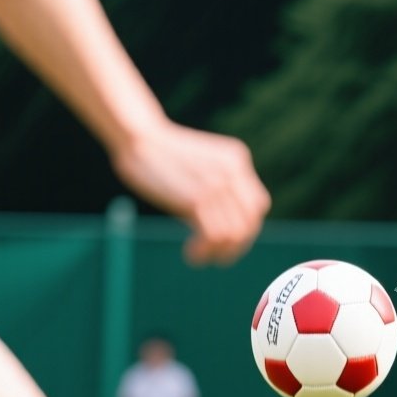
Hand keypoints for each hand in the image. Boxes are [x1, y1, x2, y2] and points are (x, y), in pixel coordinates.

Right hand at [111, 120, 270, 264]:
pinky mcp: (198, 198)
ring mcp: (217, 184)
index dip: (245, 229)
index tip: (224, 242)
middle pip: (251, 223)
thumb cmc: (160, 157)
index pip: (258, 206)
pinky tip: (191, 253)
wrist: (138, 138)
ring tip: (198, 256)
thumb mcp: (199, 167)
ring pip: (235, 234)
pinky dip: (205, 251)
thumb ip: (216, 189)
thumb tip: (225, 231)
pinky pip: (216, 236)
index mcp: (237, 160)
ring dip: (217, 253)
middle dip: (235, 247)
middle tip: (215, 257)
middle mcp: (233, 171)